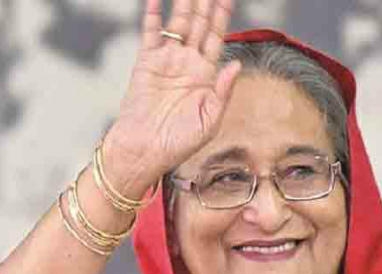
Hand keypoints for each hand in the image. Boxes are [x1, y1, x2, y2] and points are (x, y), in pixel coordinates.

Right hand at [103, 0, 240, 194]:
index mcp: (206, 76)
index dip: (222, 15)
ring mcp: (167, 61)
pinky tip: (157, 0)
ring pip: (178, 24)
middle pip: (200, 25)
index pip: (217, 37)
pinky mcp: (145, 63)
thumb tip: (236, 65)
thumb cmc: (178, 143)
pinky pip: (150, 34)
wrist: (145, 151)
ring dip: (184, 4)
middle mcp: (188, 64)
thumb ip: (223, 92)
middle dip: (206, 3)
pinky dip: (152, 16)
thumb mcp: (209, 121)